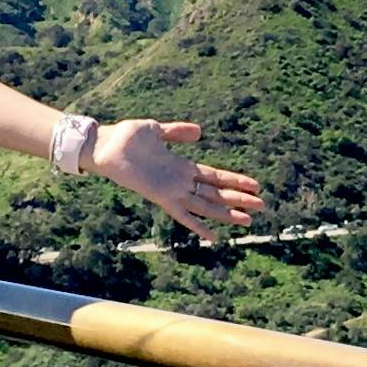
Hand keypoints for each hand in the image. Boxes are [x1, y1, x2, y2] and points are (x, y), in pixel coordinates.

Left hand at [94, 119, 266, 241]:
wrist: (105, 146)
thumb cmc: (127, 138)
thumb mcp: (157, 130)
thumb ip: (178, 132)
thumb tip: (200, 131)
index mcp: (181, 166)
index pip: (214, 176)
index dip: (234, 181)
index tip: (255, 185)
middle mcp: (180, 182)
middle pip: (216, 193)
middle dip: (239, 200)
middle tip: (262, 206)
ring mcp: (172, 191)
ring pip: (207, 205)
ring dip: (227, 212)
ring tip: (248, 220)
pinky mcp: (161, 196)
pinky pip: (183, 215)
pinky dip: (198, 225)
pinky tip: (213, 236)